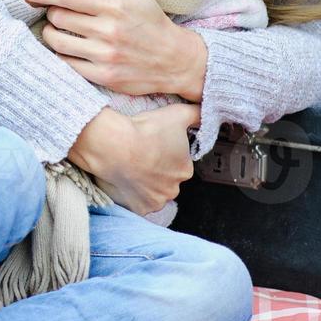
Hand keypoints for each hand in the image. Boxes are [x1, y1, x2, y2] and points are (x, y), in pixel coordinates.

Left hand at [25, 0, 207, 97]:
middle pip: (59, 18)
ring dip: (51, 35)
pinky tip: (65, 50)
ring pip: (59, 43)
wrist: (176, 61)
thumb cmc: (154, 24)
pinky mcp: (104, 76)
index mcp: (114, 7)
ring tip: (54, 31)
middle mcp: (108, 31)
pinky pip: (69, 65)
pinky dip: (61, 56)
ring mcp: (105, 56)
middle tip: (54, 13)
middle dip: (52, 13)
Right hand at [67, 104, 196, 214]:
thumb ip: (197, 114)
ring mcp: (156, 201)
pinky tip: (126, 181)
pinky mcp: (139, 208)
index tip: (152, 146)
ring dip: (146, 184)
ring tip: (132, 168)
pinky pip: (138, 203)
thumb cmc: (144, 130)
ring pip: (153, 193)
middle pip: (166, 180)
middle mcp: (173, 189)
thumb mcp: (177, 114)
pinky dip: (133, 195)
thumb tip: (206, 112)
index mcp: (185, 170)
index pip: (178, 164)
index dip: (165, 154)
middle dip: (157, 172)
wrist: (114, 145)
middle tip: (141, 156)